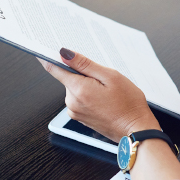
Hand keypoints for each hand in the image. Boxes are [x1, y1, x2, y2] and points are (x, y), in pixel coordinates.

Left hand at [39, 48, 159, 141]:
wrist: (135, 130)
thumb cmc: (128, 104)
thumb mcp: (111, 76)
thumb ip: (85, 64)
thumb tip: (64, 53)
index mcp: (78, 89)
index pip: (54, 68)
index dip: (48, 56)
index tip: (44, 49)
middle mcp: (72, 102)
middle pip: (68, 77)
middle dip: (82, 72)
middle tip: (102, 76)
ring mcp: (75, 111)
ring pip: (75, 88)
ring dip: (87, 84)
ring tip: (107, 90)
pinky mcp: (79, 117)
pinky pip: (79, 98)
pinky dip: (88, 94)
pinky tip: (104, 98)